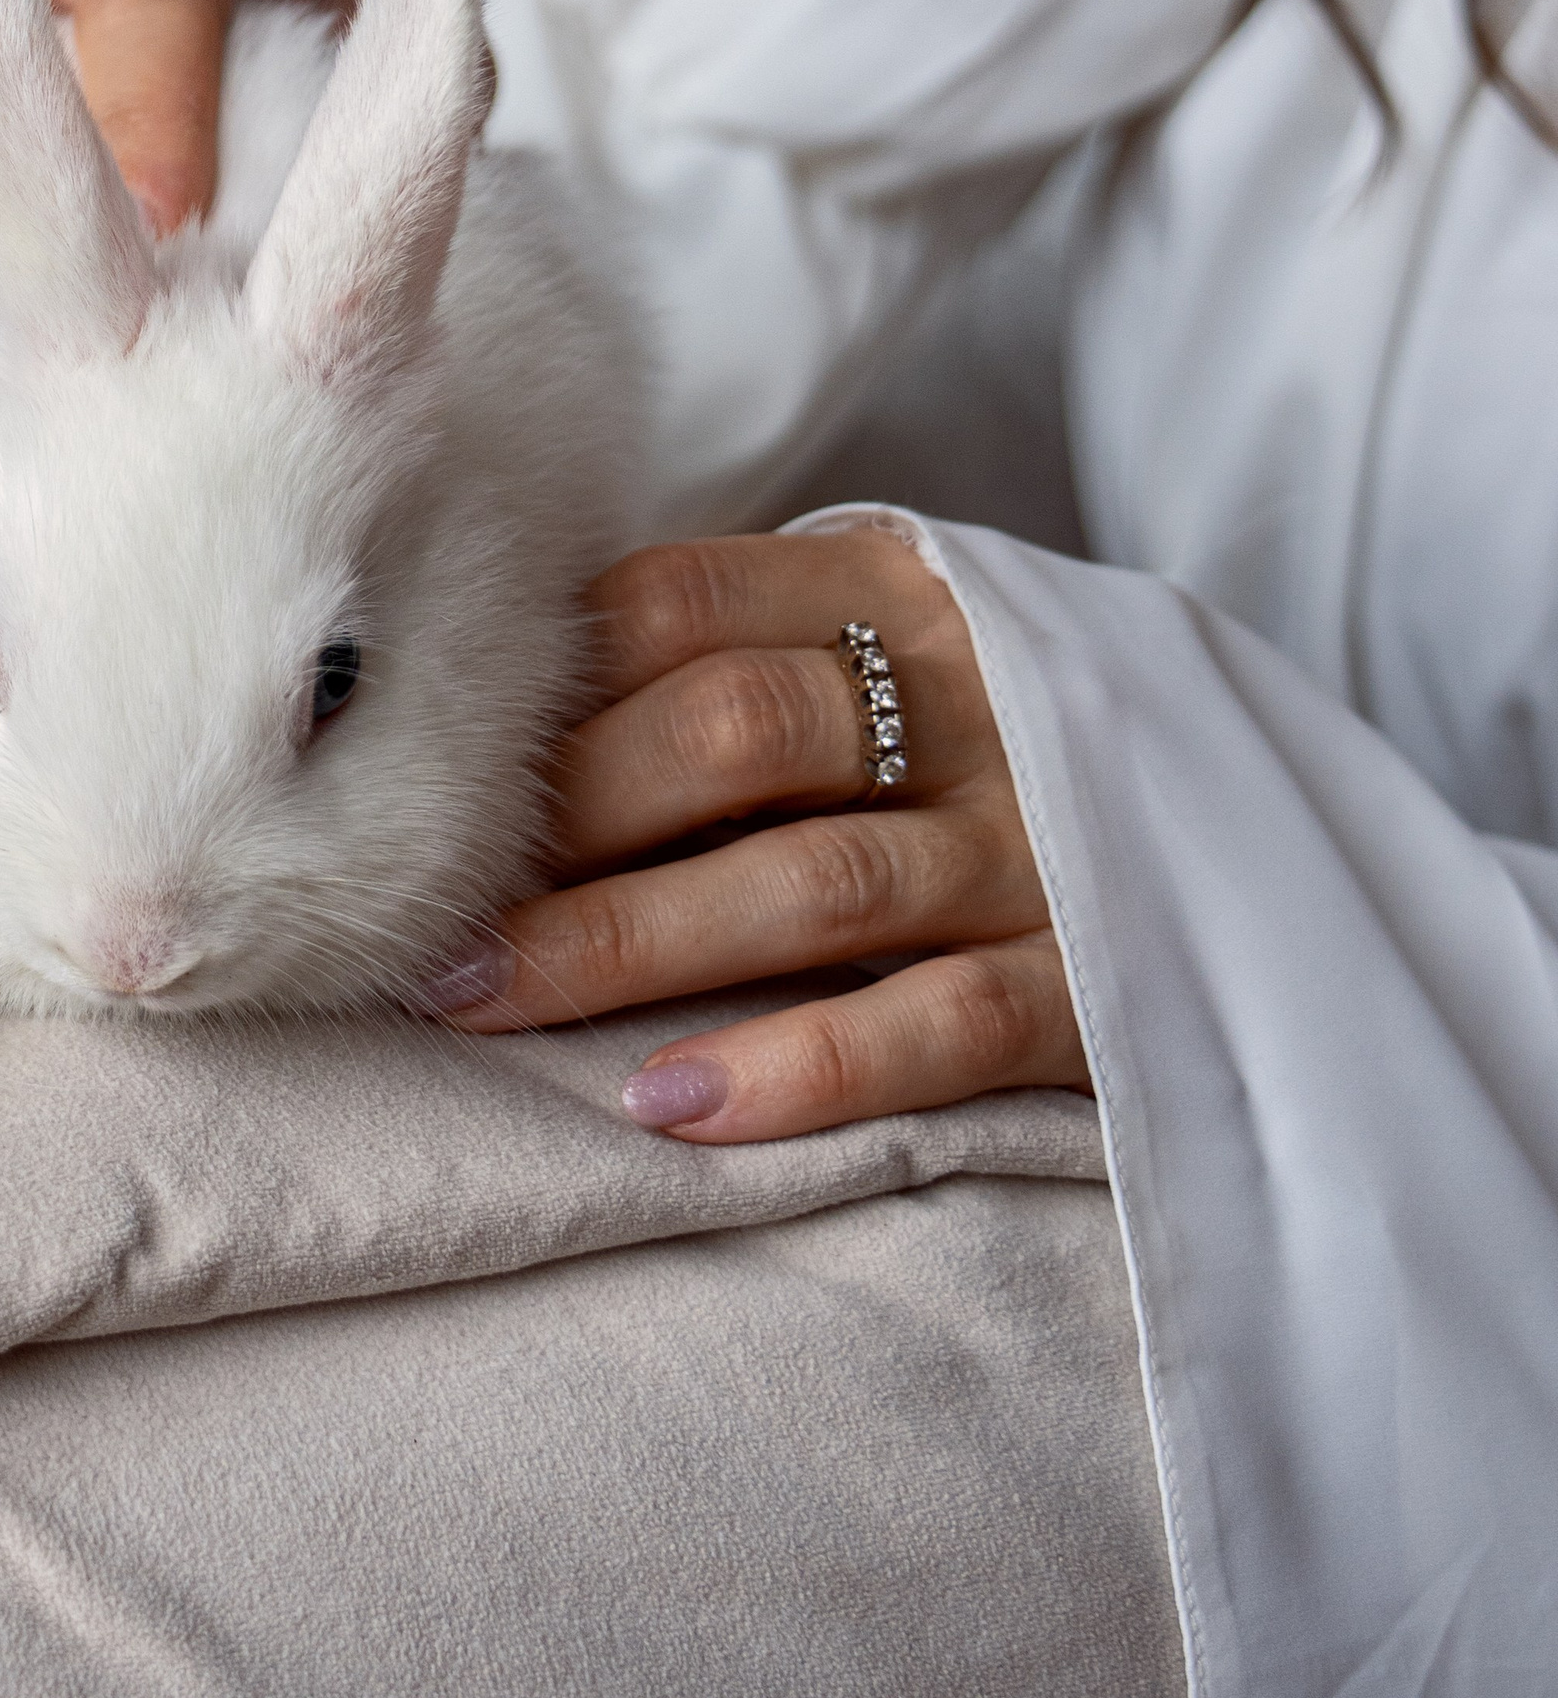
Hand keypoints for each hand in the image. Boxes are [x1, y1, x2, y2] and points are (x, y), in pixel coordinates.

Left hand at [423, 527, 1086, 1140]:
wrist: (1267, 837)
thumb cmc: (975, 746)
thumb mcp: (876, 654)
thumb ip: (726, 663)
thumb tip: (485, 727)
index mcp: (895, 594)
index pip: (680, 602)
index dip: (545, 686)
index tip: (430, 775)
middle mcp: (972, 701)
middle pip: (731, 733)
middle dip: (564, 822)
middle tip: (431, 911)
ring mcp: (1036, 843)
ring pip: (810, 884)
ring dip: (627, 945)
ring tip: (483, 1000)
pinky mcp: (1092, 983)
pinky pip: (936, 1025)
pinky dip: (801, 1068)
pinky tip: (671, 1104)